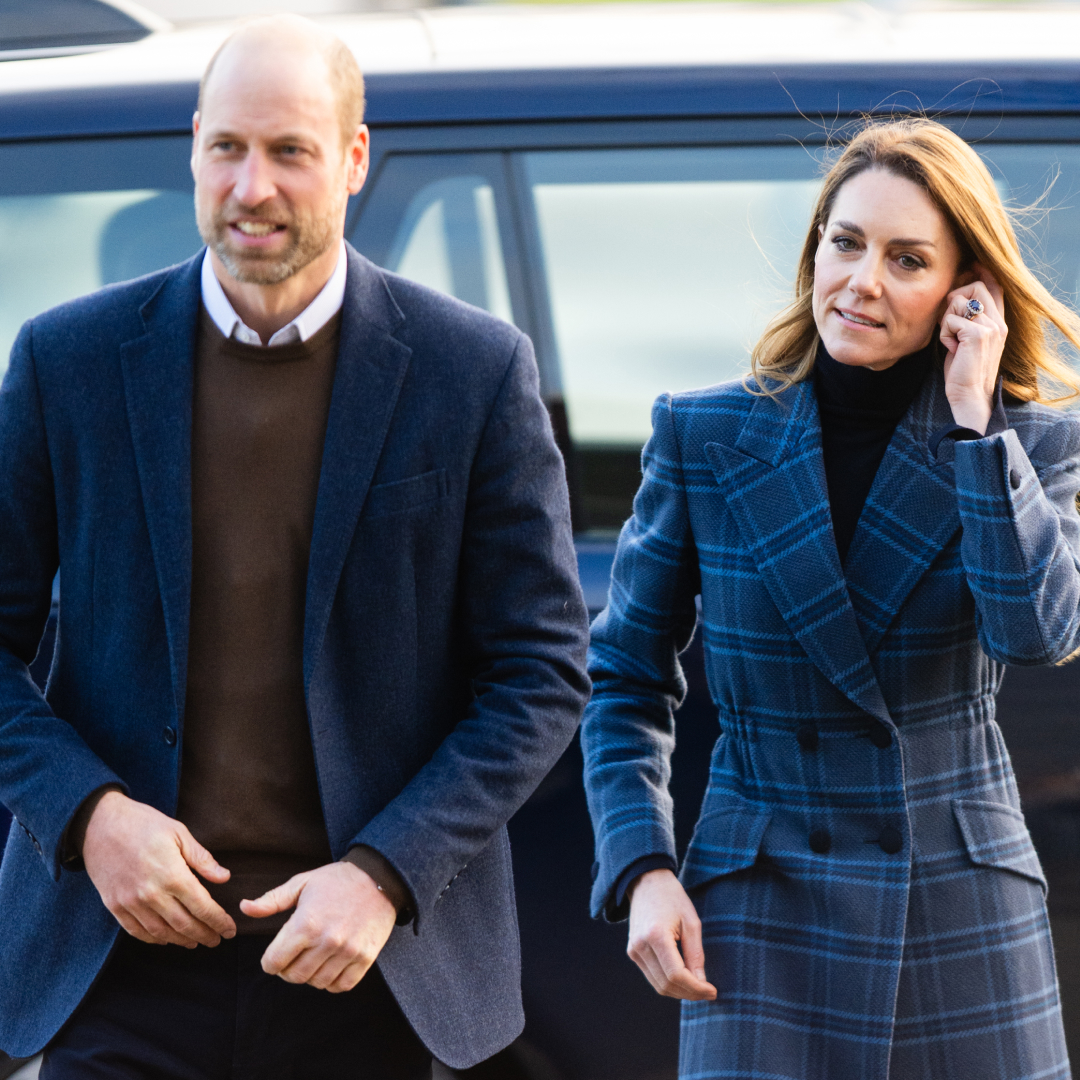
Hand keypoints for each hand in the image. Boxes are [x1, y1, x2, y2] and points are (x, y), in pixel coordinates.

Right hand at [82, 790, 235, 947]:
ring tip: (196, 941)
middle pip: (184, 925)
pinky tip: (166, 939)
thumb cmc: (144, 824)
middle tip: (217, 940)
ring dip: (181, 940)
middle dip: (205, 935)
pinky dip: (154, 939)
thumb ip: (202, 859)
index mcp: (172, 875)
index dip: (219, 921)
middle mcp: (152, 894)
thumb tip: (224, 877)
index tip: (230, 930)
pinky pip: (136, 931)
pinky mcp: (115, 906)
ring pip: (161, 932)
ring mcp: (130, 903)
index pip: (202, 907)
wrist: (100, 824)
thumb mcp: (179, 833)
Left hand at [241, 861, 395, 992]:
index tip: (274, 957)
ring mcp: (348, 951)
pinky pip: (341, 986)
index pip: (274, 962)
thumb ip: (272, 900)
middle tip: (292, 958)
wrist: (380, 878)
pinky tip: (330, 966)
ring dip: (310, 975)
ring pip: (316, 982)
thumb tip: (244, 908)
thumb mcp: (302, 883)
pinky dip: (332, 982)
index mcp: (306, 923)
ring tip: (312, 959)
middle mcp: (327, 940)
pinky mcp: (366, 958)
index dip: (269, 962)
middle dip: (287, 970)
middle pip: (294, 976)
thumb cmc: (337, 880)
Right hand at [626, 868, 716, 1000]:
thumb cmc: (673, 898)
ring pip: (658, 985)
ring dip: (680, 992)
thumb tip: (701, 983)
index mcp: (656, 935)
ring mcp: (634, 950)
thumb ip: (696, 954)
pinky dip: (669, 983)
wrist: (647, 882)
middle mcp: (640, 946)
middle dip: (690, 993)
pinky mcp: (633, 952)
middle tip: (709, 992)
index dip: (696, 988)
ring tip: (698, 988)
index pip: (676, 974)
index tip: (713, 991)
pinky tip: (684, 979)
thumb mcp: (691, 922)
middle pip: (667, 984)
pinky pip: (652, 977)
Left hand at [940, 263, 1007, 433]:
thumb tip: (956, 295)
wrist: (970, 395)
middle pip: (975, 286)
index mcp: (999, 322)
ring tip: (951, 340)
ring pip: (959, 301)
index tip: (971, 267)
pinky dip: (943, 334)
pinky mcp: (977, 334)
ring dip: (946, 320)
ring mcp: (990, 327)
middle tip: (948, 322)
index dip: (982, 273)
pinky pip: (950, 319)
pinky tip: (951, 349)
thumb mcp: (968, 341)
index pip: (995, 287)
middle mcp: (998, 322)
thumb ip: (968, 320)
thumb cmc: (963, 371)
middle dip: (953, 299)